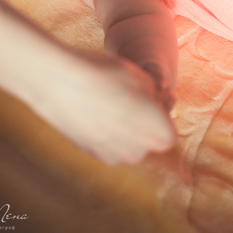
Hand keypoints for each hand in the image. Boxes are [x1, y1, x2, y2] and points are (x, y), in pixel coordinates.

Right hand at [35, 53, 176, 164]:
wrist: (62, 85)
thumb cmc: (107, 76)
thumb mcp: (142, 76)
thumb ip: (156, 93)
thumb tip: (158, 101)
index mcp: (158, 133)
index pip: (169, 134)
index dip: (162, 115)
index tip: (151, 98)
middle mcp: (138, 152)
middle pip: (148, 141)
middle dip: (145, 123)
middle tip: (131, 98)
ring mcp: (113, 156)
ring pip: (127, 144)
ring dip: (125, 129)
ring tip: (111, 102)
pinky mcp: (92, 153)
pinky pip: (107, 144)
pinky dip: (105, 131)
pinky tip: (95, 109)